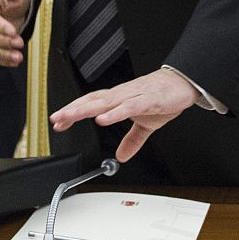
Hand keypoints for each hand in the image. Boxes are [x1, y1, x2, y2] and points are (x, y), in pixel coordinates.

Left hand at [49, 69, 197, 161]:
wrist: (182, 82)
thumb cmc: (162, 97)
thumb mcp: (146, 124)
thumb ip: (132, 140)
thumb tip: (121, 156)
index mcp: (119, 100)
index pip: (91, 104)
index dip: (73, 111)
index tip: (58, 122)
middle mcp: (122, 95)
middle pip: (92, 102)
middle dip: (73, 110)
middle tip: (56, 118)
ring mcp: (133, 96)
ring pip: (105, 102)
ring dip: (86, 109)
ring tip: (71, 116)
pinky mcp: (147, 100)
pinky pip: (128, 107)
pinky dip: (114, 113)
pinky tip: (103, 120)